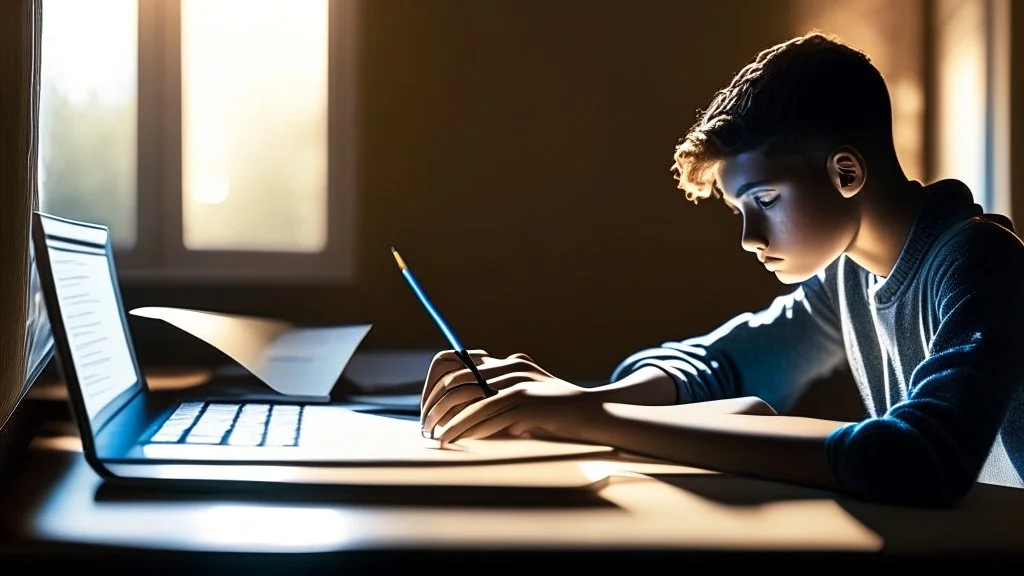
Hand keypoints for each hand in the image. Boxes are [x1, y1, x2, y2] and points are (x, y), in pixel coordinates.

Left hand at [420, 350, 561, 437]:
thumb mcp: (527, 399)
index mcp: (509, 362)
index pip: (462, 366)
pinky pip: (488, 413)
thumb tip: (470, 417)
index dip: (439, 388)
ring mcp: (518, 382)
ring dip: (450, 420)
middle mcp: (511, 367)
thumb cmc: (557, 412)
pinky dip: (468, 427)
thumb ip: (502, 400)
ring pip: (470, 399)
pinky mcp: (526, 400)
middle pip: (459, 381)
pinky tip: (457, 439)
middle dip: (437, 405)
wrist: (591, 412)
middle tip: (426, 426)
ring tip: (437, 437)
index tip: (428, 410)